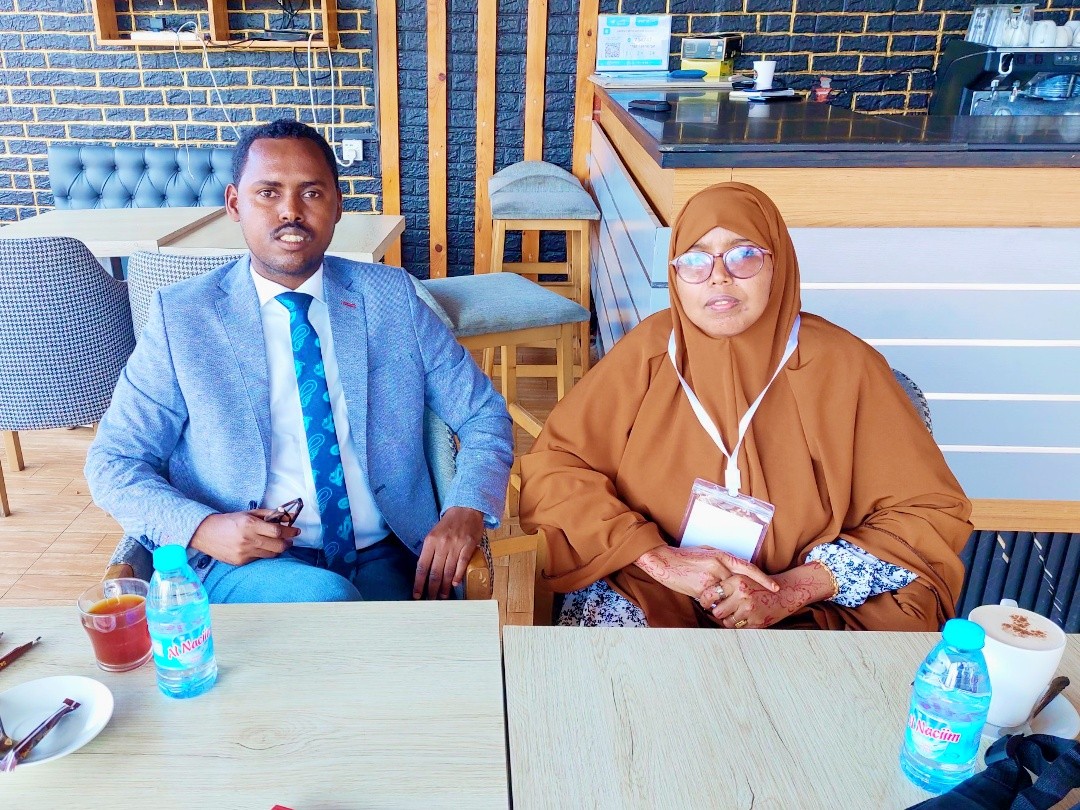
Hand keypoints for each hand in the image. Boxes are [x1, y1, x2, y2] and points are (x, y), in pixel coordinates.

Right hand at [189, 510, 298, 565]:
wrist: (206, 533)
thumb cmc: (229, 521)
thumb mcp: (248, 513)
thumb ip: (268, 514)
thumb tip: (286, 516)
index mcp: (250, 525)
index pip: (277, 531)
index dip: (290, 532)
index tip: (296, 530)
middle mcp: (248, 540)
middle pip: (278, 546)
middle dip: (288, 543)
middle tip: (290, 540)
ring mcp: (244, 553)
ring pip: (271, 554)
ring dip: (278, 549)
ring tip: (279, 544)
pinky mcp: (241, 562)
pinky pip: (259, 558)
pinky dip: (264, 553)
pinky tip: (262, 548)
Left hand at [413, 507, 484, 599]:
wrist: (466, 509)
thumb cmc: (449, 524)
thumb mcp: (434, 534)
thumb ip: (430, 551)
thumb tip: (426, 572)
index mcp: (430, 541)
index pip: (422, 566)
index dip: (419, 583)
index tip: (417, 595)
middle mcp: (442, 544)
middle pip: (435, 572)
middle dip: (432, 589)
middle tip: (431, 600)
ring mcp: (456, 545)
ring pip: (448, 571)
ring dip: (445, 586)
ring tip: (443, 597)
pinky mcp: (468, 545)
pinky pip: (462, 564)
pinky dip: (458, 575)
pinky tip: (455, 584)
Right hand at [635, 545, 777, 599]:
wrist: (664, 561)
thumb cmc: (684, 557)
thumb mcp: (706, 553)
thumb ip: (721, 561)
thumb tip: (733, 570)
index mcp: (721, 555)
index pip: (748, 567)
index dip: (763, 579)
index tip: (775, 588)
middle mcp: (718, 566)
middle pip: (739, 584)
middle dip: (745, 595)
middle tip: (755, 602)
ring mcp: (709, 578)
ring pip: (726, 595)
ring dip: (726, 602)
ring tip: (727, 606)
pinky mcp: (700, 589)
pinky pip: (713, 601)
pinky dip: (713, 604)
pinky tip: (709, 604)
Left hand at [700, 562, 835, 628]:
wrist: (785, 592)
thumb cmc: (759, 586)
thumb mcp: (743, 578)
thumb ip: (726, 585)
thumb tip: (704, 597)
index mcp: (737, 581)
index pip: (711, 593)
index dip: (706, 600)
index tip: (705, 602)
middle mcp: (742, 595)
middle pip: (717, 611)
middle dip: (717, 612)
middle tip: (720, 609)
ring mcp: (750, 610)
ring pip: (726, 622)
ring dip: (727, 619)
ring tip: (734, 613)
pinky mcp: (756, 622)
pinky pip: (738, 628)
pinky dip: (738, 625)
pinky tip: (743, 617)